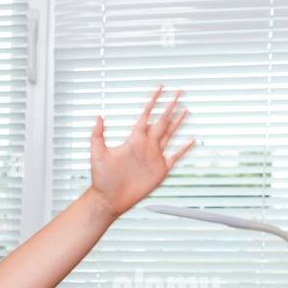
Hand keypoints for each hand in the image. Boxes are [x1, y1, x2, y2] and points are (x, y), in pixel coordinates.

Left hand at [88, 85, 194, 218]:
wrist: (109, 198)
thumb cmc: (101, 179)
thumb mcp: (97, 155)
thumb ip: (97, 136)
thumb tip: (98, 117)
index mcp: (133, 140)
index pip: (146, 115)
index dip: (152, 101)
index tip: (159, 88)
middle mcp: (145, 145)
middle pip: (161, 121)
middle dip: (170, 106)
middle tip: (179, 92)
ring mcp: (154, 156)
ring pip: (169, 134)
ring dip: (177, 122)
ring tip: (185, 110)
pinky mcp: (160, 169)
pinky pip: (175, 156)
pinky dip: (184, 148)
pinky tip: (190, 140)